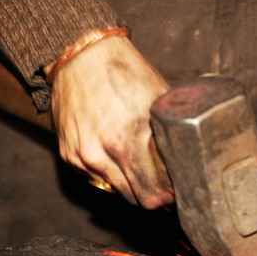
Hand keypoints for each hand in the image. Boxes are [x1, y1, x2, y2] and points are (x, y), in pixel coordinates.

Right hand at [50, 35, 172, 207]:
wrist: (82, 56)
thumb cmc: (126, 74)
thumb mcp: (159, 103)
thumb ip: (172, 135)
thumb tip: (188, 164)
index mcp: (126, 143)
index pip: (149, 195)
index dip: (165, 198)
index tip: (172, 194)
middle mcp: (101, 155)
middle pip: (133, 199)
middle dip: (150, 195)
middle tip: (161, 185)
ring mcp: (81, 157)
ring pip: (114, 190)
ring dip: (129, 185)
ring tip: (141, 168)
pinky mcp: (67, 154)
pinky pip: (95, 178)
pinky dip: (109, 173)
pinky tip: (118, 154)